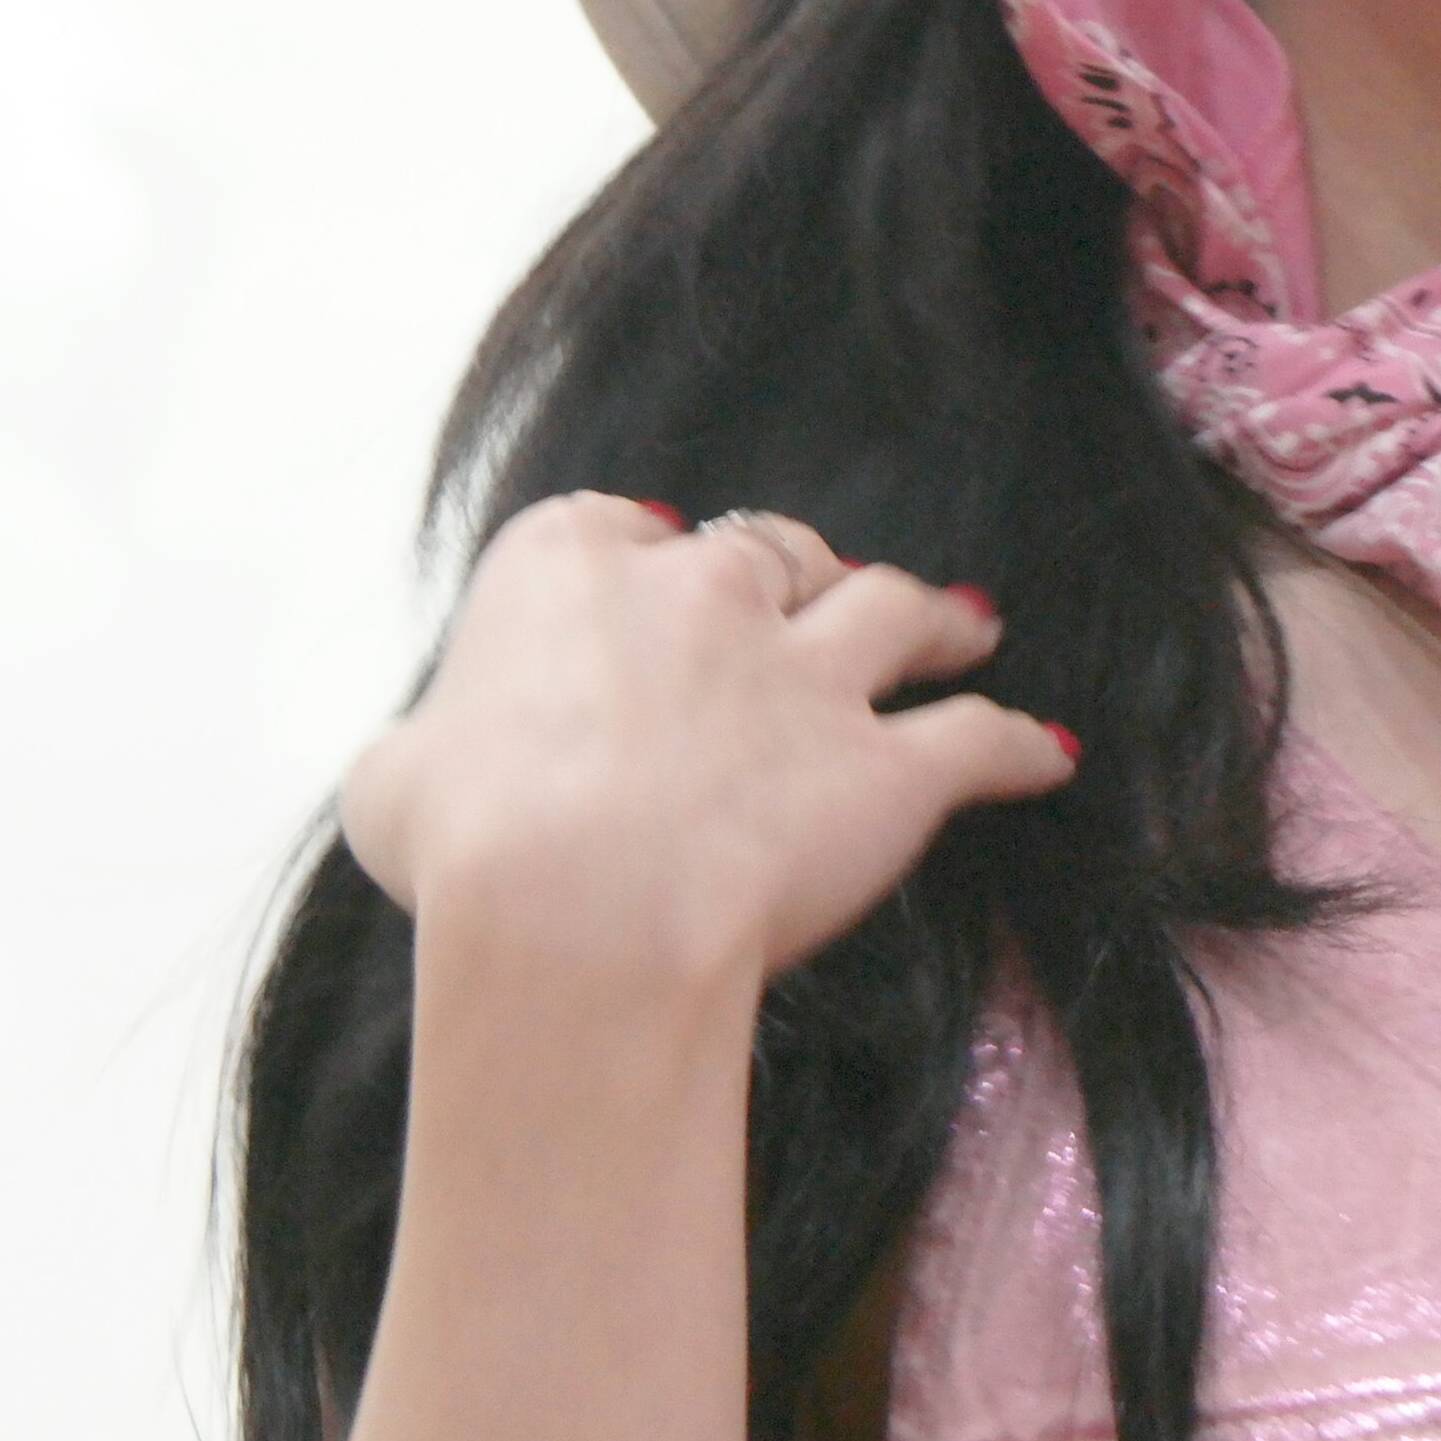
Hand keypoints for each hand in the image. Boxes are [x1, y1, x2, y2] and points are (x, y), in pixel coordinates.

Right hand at [340, 497, 1077, 992]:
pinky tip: (1047, 755)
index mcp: (571, 568)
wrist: (575, 910)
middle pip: (768, 552)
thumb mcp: (393, 779)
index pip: (613, 529)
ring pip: (895, 607)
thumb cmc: (462, 845)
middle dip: (797, 570)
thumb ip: (431, 745)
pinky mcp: (888, 763)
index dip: (638, 562)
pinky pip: (979, 740)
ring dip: (937, 615)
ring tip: (967, 623)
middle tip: (819, 593)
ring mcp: (808, 671)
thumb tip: (429, 767)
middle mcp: (702, 593)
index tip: (653, 580)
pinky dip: (1019, 747)